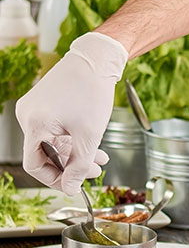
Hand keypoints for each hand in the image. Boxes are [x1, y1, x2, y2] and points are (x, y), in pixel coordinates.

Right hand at [16, 32, 127, 195]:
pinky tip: (93, 147)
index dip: (55, 179)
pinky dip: (73, 141)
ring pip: (53, 144)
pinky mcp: (44, 106)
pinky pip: (55, 131)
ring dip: (76, 155)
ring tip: (100, 160)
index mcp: (34, 124)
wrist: (95, 59)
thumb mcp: (89, 135)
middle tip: (95, 172)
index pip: (34, 165)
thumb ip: (80, 165)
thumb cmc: (92, 92)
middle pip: (44, 155)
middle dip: (72, 167)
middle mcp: (28, 116)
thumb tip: (70, 188)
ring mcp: (34, 110)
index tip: (75, 184)